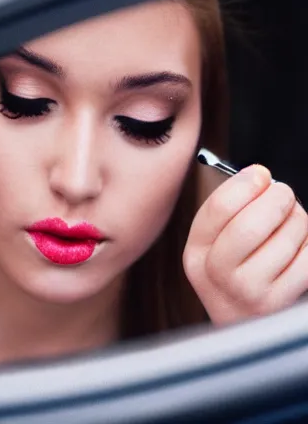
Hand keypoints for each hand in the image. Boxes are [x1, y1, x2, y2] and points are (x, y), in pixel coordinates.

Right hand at [183, 164, 307, 324]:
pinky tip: (299, 244)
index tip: (260, 175)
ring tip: (290, 221)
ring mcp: (248, 292)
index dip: (244, 185)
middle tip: (283, 194)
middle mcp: (216, 275)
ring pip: (286, 238)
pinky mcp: (279, 302)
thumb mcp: (215, 240)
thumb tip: (258, 176)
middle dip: (276, 199)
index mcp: (197, 252)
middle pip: (250, 225)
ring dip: (297, 219)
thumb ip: (229, 206)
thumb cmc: (233, 268)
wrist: (242, 319)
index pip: (218, 209)